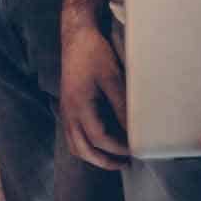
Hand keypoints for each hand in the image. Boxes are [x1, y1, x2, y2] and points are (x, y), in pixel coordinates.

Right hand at [60, 22, 129, 168]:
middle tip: (125, 164)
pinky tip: (100, 142)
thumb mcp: (113, 78)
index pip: (99, 138)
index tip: (135, 149)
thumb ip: (122, 107)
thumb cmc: (94, 54)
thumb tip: (133, 130)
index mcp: (79, 106)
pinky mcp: (67, 107)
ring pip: (75, 145)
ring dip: (93, 156)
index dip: (118, 148)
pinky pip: (72, 136)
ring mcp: (65, 111)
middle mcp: (68, 112)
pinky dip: (85, 145)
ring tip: (113, 157)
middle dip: (104, 161)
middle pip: (83, 149)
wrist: (76, 37)